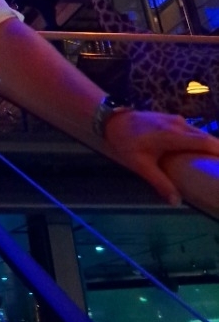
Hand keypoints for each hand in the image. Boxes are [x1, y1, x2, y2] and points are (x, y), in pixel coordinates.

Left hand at [102, 109, 218, 205]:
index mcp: (172, 135)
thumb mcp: (141, 166)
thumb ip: (160, 183)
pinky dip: (200, 140)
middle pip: (205, 137)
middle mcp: (178, 125)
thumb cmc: (127, 143)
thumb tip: (176, 202)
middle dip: (217, 150)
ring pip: (199, 133)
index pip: (204, 142)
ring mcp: (175, 120)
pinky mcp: (172, 119)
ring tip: (215, 161)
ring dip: (209, 145)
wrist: (113, 121)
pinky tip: (201, 152)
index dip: (218, 151)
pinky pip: (191, 130)